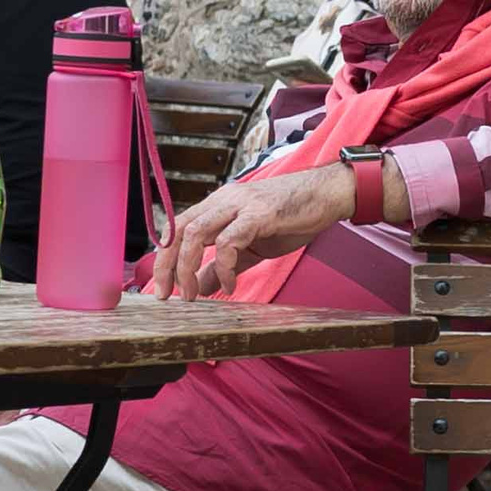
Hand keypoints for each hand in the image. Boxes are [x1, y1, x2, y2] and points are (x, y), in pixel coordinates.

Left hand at [147, 166, 356, 299]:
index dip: (164, 259)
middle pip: (178, 230)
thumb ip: (223, 266)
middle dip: (167, 265)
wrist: (326, 194)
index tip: (163, 288)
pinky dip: (223, 267)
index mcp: (217, 206)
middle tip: (167, 295)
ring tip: (193, 294)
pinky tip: (230, 285)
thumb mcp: (250, 247)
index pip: (177, 229)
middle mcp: (222, 201)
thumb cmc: (291, 217)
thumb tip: (199, 287)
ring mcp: (240, 205)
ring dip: (188, 267)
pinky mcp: (259, 214)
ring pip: (196, 233)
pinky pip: (229, 241)